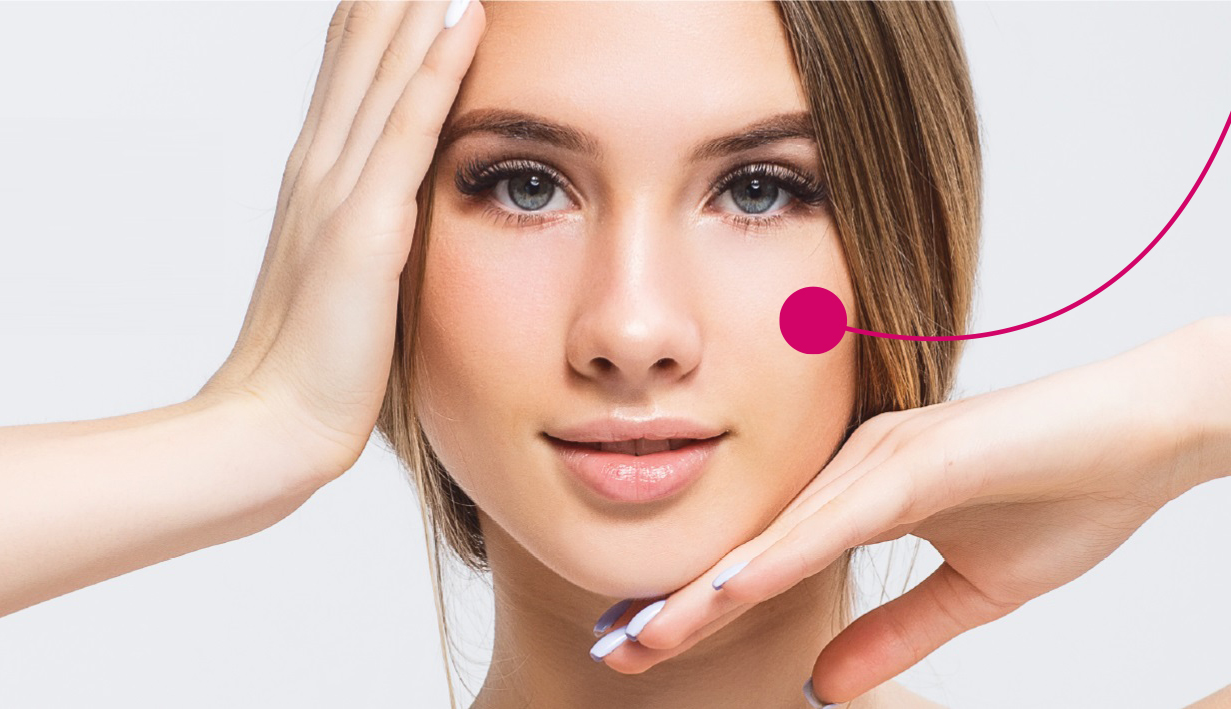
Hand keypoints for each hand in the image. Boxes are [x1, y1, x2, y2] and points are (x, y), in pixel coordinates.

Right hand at [198, 0, 483, 481]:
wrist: (270, 426)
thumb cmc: (311, 369)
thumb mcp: (341, 279)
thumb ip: (362, 229)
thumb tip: (392, 209)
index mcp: (313, 176)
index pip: (349, 64)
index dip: (379, 7)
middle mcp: (318, 167)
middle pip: (362, 45)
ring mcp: (335, 193)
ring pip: (386, 70)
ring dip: (419, 4)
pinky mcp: (361, 229)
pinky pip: (408, 131)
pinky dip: (436, 68)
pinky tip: (464, 17)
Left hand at [596, 318, 1224, 703]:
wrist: (1150, 436)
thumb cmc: (1071, 495)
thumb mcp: (974, 593)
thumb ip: (896, 633)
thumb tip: (823, 684)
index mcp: (859, 492)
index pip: (763, 560)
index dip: (702, 604)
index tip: (642, 643)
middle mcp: (853, 468)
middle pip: (749, 547)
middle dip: (680, 603)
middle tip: (613, 648)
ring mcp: (879, 458)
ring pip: (775, 535)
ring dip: (709, 588)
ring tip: (646, 633)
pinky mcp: (917, 459)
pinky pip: (834, 518)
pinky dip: (779, 554)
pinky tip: (731, 587)